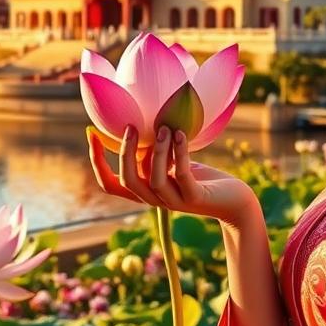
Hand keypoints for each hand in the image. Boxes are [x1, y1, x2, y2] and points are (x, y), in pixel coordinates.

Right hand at [86, 124, 254, 225]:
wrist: (234, 200)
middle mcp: (155, 199)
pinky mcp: (195, 198)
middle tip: (130, 126)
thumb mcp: (172, 162)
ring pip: (153, 179)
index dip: (97, 162)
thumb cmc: (202, 178)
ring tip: (164, 127)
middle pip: (127, 181)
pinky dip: (179, 153)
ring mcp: (175, 201)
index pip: (110, 184)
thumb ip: (155, 152)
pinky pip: (182, 175)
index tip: (91, 134)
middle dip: (124, 152)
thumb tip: (139, 123)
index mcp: (145, 190)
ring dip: (157, 150)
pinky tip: (180, 134)